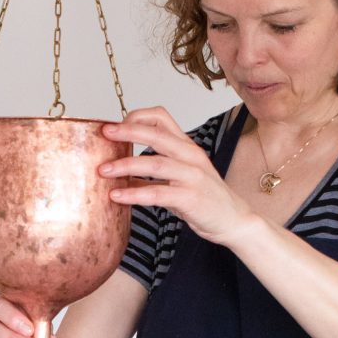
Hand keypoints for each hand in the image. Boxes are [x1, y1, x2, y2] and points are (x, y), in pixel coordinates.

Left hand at [100, 106, 253, 245]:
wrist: (234, 220)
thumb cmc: (205, 198)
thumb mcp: (179, 178)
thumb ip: (154, 171)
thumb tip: (120, 170)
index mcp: (186, 147)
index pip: (161, 118)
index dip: (136, 117)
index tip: (115, 126)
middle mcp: (190, 156)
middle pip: (157, 134)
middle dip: (128, 131)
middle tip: (104, 133)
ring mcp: (193, 176)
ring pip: (155, 162)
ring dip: (126, 164)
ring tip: (103, 170)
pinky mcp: (191, 198)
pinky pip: (157, 193)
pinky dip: (134, 194)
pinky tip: (116, 196)